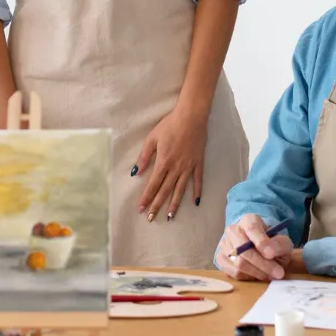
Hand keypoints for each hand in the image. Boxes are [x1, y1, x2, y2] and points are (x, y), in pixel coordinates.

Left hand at [133, 105, 206, 221]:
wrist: (191, 117)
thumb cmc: (170, 125)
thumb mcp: (152, 138)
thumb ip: (144, 157)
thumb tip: (137, 173)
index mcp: (163, 162)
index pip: (153, 184)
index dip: (147, 198)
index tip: (141, 209)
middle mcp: (176, 168)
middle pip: (165, 190)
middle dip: (157, 205)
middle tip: (151, 218)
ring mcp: (188, 167)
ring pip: (180, 189)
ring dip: (174, 204)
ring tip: (170, 217)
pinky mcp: (198, 163)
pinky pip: (198, 181)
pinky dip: (197, 192)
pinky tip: (195, 202)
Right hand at [216, 214, 293, 281]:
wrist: (261, 249)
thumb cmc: (272, 244)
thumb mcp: (282, 241)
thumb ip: (279, 244)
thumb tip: (269, 252)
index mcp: (249, 220)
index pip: (251, 228)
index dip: (261, 242)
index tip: (271, 254)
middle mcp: (233, 230)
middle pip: (242, 249)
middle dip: (262, 264)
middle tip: (278, 273)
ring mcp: (224, 244)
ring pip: (238, 263)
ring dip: (257, 273)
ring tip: (270, 275)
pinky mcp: (221, 258)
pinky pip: (233, 272)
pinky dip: (248, 277)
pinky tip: (258, 275)